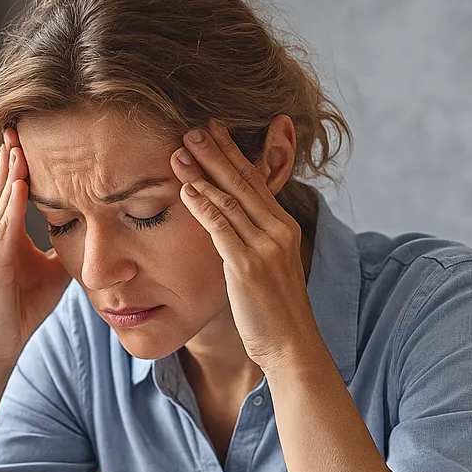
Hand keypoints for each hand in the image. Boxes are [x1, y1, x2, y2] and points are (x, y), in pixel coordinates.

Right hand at [0, 128, 71, 367]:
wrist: (0, 343)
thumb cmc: (23, 306)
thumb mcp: (51, 269)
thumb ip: (63, 246)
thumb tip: (91, 228)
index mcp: (3, 232)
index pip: (13, 190)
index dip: (22, 163)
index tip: (32, 134)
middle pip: (3, 188)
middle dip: (12, 157)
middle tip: (20, 124)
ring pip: (1, 204)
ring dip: (10, 175)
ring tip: (20, 147)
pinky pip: (3, 231)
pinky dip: (11, 208)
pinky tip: (19, 188)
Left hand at [171, 121, 326, 372]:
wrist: (291, 346)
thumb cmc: (273, 312)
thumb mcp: (266, 268)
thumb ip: (250, 242)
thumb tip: (226, 226)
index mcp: (283, 227)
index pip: (255, 181)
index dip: (232, 154)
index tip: (212, 130)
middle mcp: (278, 231)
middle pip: (243, 181)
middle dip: (216, 151)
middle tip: (192, 125)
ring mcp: (265, 247)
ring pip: (230, 200)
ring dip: (202, 172)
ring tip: (180, 149)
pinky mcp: (249, 267)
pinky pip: (222, 229)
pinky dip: (203, 206)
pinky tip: (186, 189)